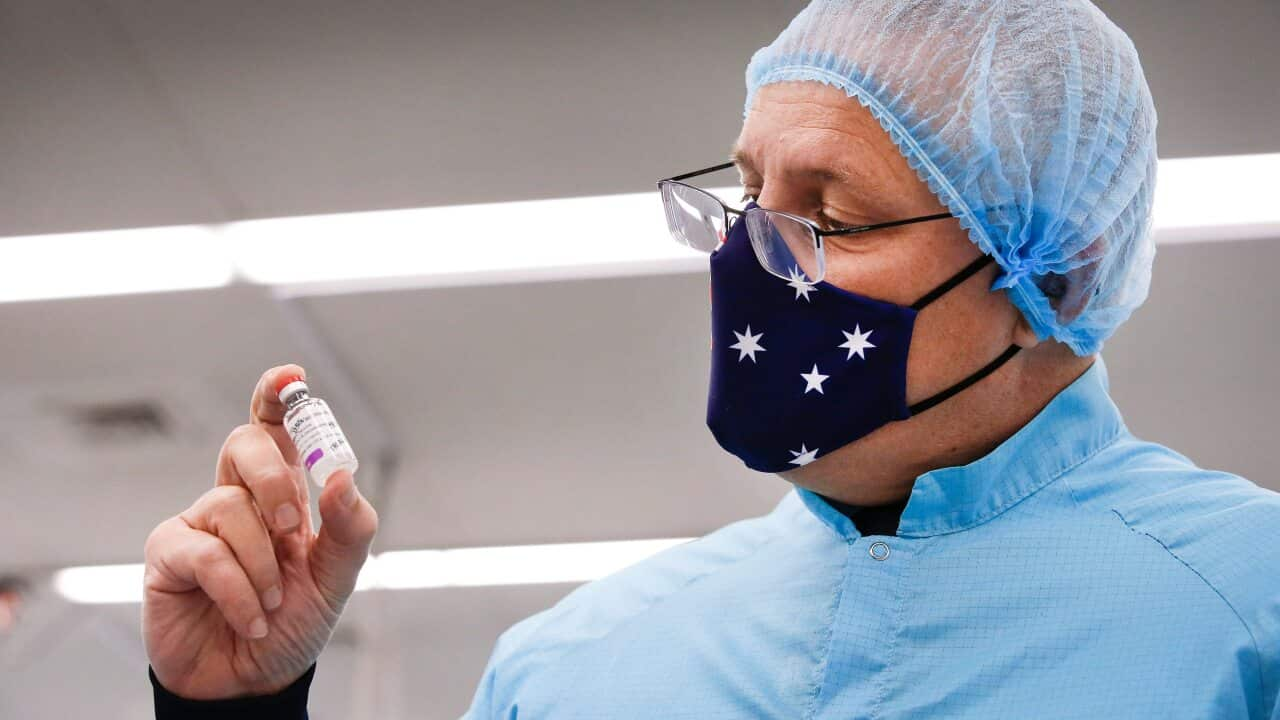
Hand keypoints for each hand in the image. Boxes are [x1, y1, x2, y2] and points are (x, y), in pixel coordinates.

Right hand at [142, 364, 378, 698]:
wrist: (254, 681)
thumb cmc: (293, 621)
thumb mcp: (336, 577)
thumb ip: (349, 527)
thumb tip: (340, 478)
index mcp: (283, 493)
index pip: (277, 430)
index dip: (278, 395)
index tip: (292, 376)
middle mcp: (239, 498)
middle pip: (244, 443)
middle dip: (274, 477)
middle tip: (293, 527)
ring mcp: (200, 523)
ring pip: (230, 507)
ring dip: (263, 563)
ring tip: (274, 601)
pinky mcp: (168, 554)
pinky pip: (205, 552)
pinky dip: (238, 589)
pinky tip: (251, 617)